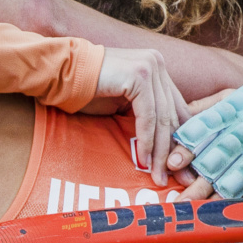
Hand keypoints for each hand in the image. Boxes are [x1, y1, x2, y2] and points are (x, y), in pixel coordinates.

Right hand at [89, 47, 183, 183]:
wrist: (60, 75)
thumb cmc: (87, 92)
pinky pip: (147, 116)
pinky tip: (144, 160)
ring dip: (160, 152)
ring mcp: (149, 67)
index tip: (181, 168)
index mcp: (157, 68)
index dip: (180, 140)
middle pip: (172, 114)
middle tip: (179, 178)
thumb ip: (146, 115)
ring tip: (159, 176)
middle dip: (174, 150)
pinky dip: (146, 141)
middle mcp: (157, 63)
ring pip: (161, 118)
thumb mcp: (124, 105)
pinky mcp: (139, 75)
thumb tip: (166, 146)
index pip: (176, 108)